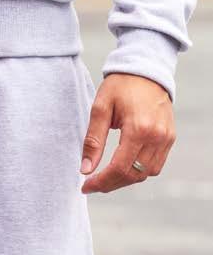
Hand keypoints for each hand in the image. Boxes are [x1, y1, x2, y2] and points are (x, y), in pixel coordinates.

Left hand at [80, 72, 175, 193]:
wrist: (145, 69)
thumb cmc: (120, 85)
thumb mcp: (101, 107)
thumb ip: (93, 139)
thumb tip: (85, 169)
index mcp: (138, 128)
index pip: (119, 168)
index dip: (101, 182)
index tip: (85, 186)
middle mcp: (156, 137)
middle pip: (133, 175)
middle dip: (111, 184)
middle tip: (92, 184)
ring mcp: (166, 138)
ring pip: (146, 174)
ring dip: (125, 179)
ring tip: (107, 175)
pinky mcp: (170, 138)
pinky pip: (156, 165)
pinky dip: (140, 170)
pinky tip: (124, 165)